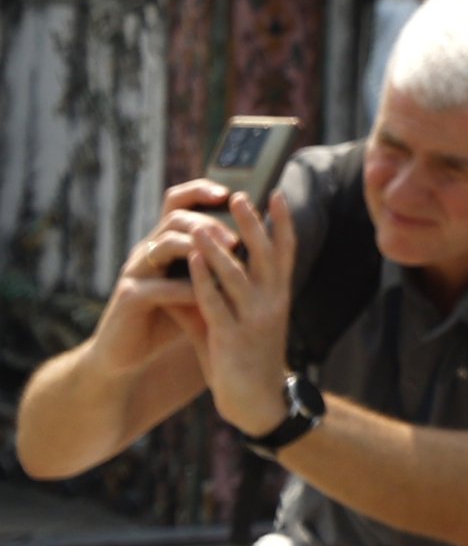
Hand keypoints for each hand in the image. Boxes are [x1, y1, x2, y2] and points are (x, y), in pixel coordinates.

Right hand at [97, 196, 223, 371]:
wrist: (126, 355)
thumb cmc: (166, 317)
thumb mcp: (195, 286)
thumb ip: (217, 265)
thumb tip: (263, 243)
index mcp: (164, 243)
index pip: (178, 202)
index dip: (199, 190)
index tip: (229, 191)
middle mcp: (147, 251)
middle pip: (175, 218)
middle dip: (209, 222)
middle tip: (237, 236)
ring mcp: (135, 272)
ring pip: (163, 243)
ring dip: (198, 246)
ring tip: (229, 252)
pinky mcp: (128, 298)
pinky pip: (157, 286)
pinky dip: (183, 288)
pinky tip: (204, 293)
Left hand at [161, 190, 292, 435]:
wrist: (257, 402)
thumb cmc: (247, 359)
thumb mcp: (240, 321)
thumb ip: (220, 295)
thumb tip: (194, 266)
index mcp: (279, 296)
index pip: (286, 251)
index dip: (283, 222)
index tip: (277, 194)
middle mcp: (272, 302)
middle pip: (265, 254)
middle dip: (253, 224)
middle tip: (240, 195)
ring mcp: (253, 319)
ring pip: (236, 274)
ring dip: (217, 247)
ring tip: (201, 225)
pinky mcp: (231, 336)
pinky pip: (215, 302)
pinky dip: (202, 279)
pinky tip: (191, 262)